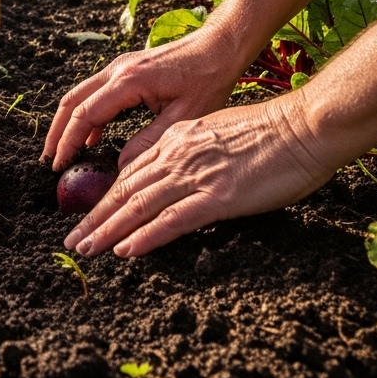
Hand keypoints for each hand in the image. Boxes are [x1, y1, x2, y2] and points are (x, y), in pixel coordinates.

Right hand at [42, 29, 241, 171]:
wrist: (219, 46)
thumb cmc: (208, 79)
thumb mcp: (183, 117)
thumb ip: (149, 142)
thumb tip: (121, 168)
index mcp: (128, 81)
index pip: (85, 114)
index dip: (69, 142)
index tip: (60, 166)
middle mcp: (117, 69)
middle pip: (72, 101)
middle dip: (57, 132)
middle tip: (48, 160)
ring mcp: (119, 66)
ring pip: (80, 94)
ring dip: (67, 122)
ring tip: (61, 151)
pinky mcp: (126, 69)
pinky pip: (96, 92)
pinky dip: (86, 114)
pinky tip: (90, 138)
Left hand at [62, 94, 336, 257]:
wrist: (303, 127)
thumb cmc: (270, 133)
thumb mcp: (216, 134)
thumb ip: (191, 151)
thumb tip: (175, 171)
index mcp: (176, 140)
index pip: (130, 172)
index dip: (106, 197)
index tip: (89, 216)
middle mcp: (177, 156)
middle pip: (124, 190)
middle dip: (95, 218)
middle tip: (72, 240)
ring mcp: (195, 176)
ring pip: (138, 206)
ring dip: (107, 231)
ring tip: (85, 248)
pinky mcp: (217, 197)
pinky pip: (172, 220)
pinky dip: (145, 236)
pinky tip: (125, 250)